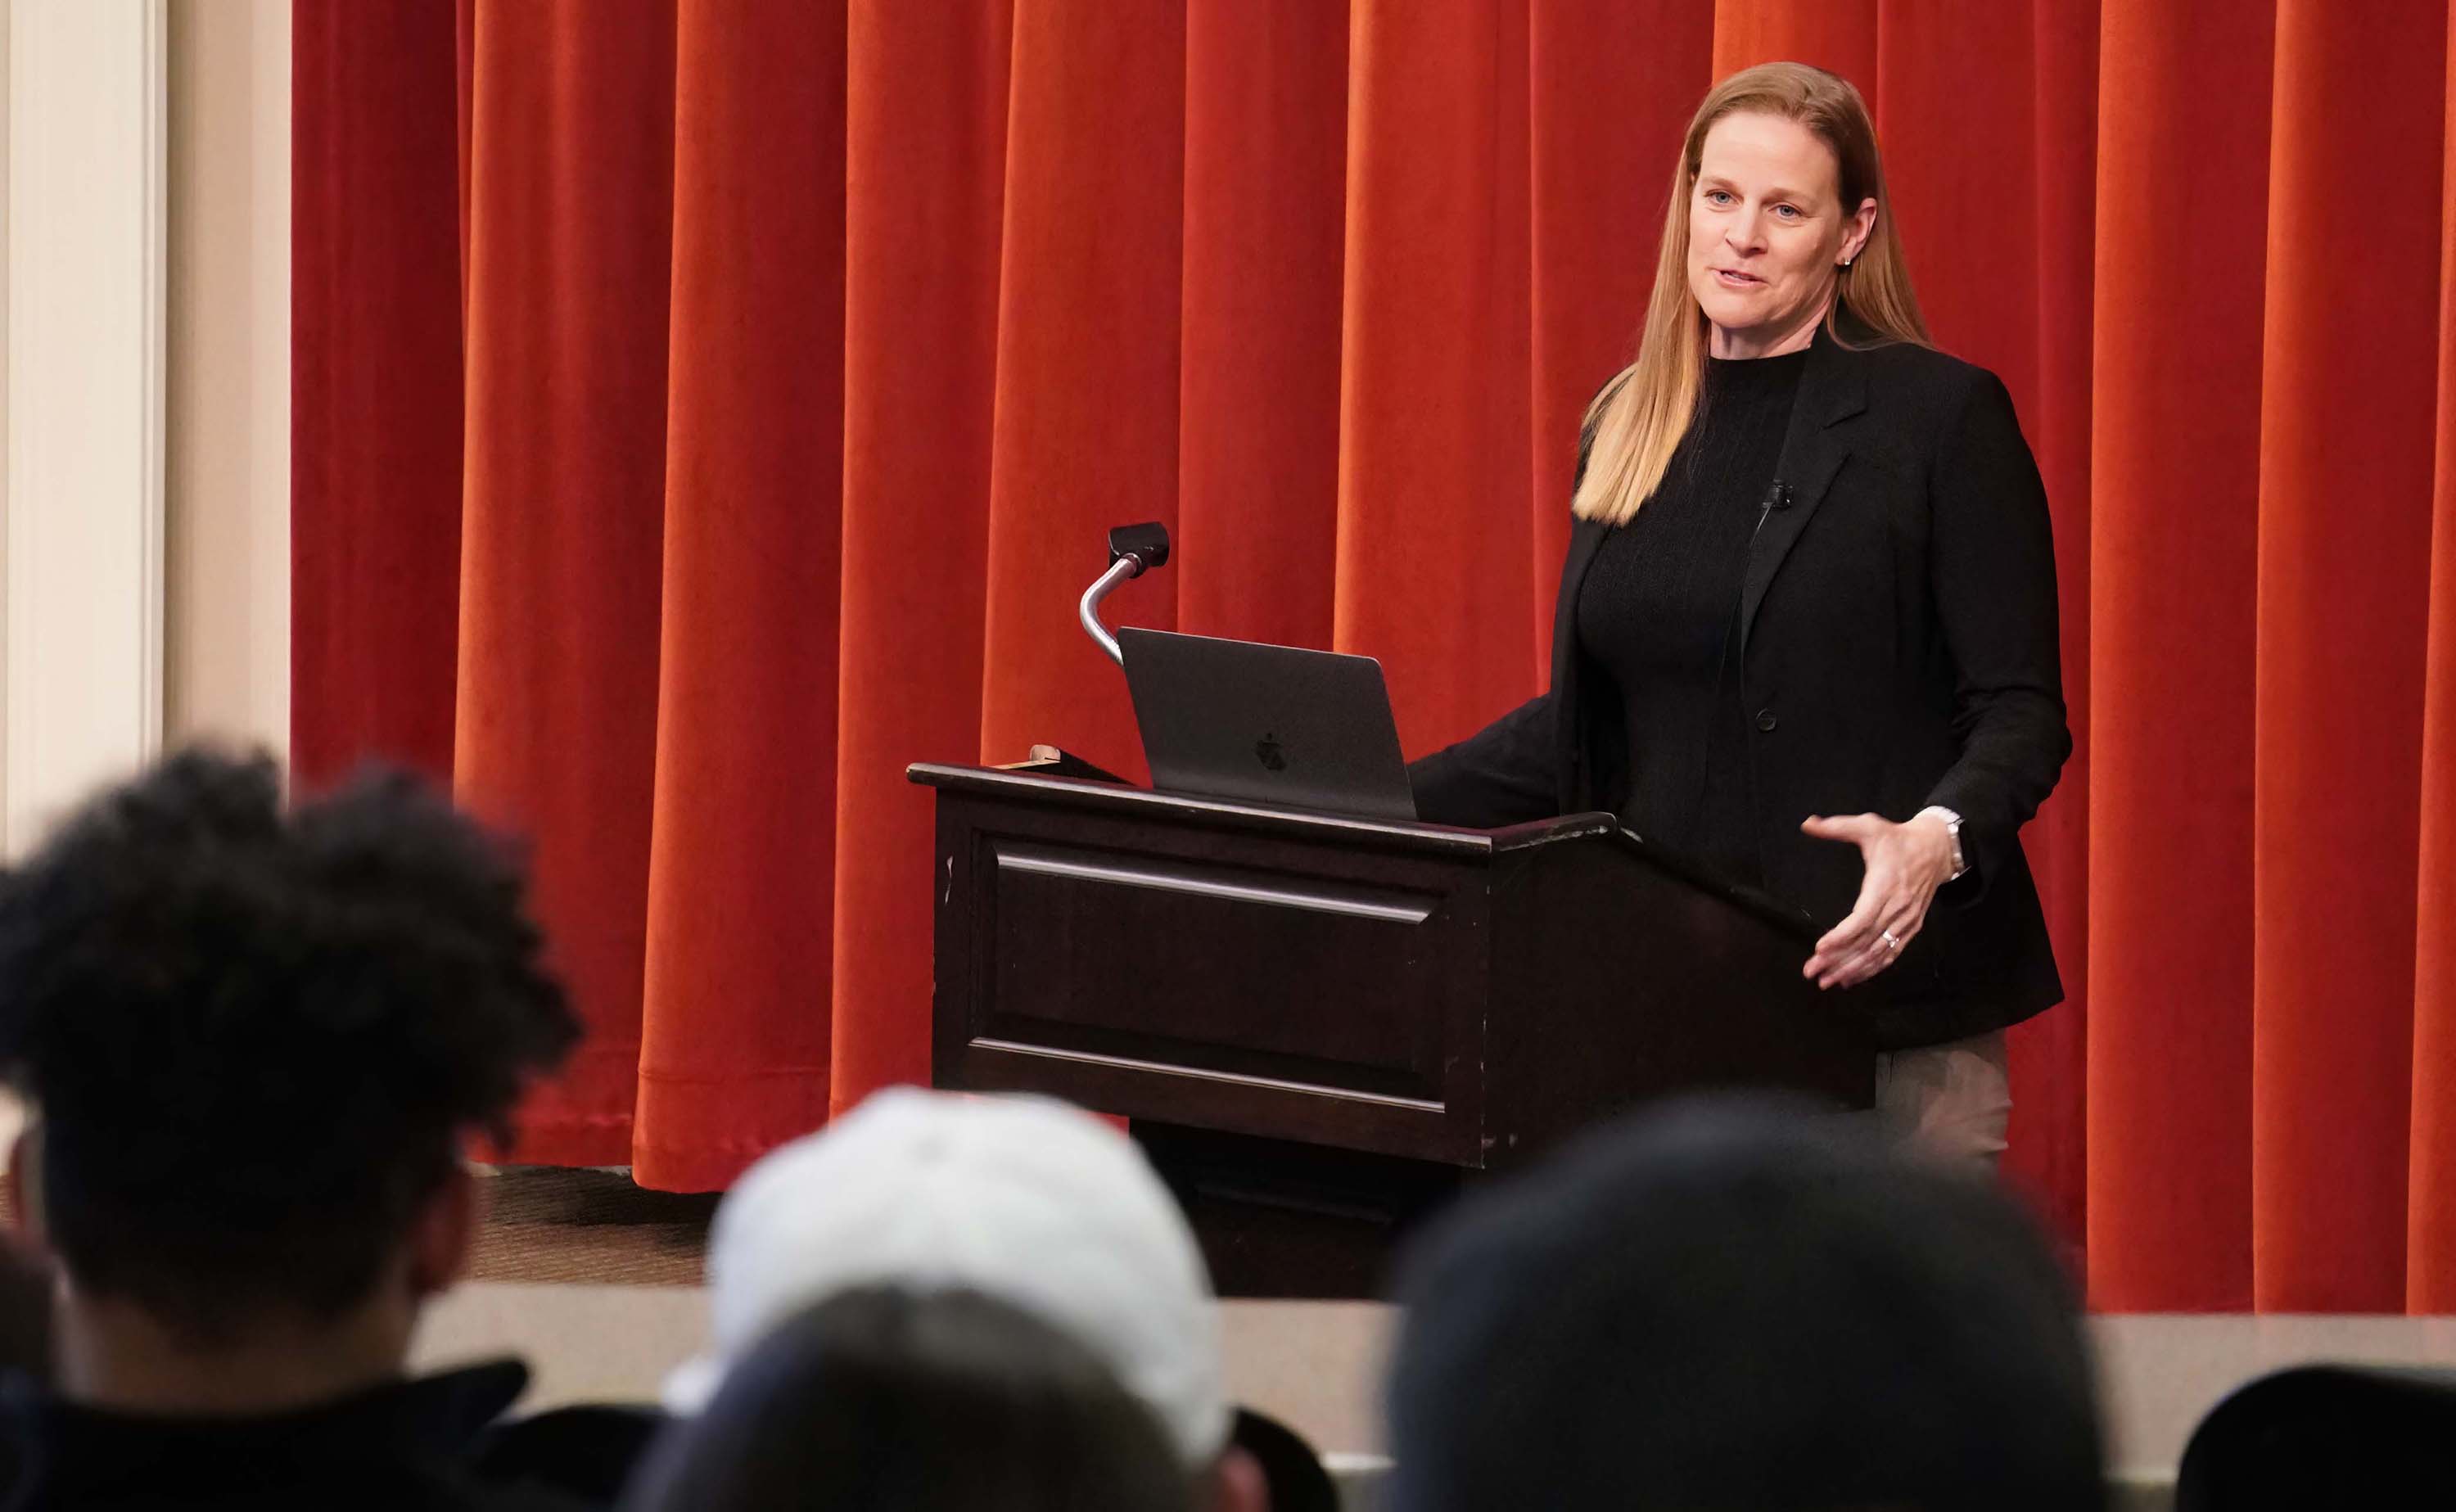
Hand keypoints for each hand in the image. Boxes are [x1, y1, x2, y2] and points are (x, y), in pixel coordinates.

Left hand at [1798, 812, 1957, 989]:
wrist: (1937, 849)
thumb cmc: (1897, 839)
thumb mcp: (1869, 826)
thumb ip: (1837, 827)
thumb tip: (1808, 823)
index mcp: (1885, 885)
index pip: (1863, 918)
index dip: (1842, 936)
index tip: (1819, 947)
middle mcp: (1898, 908)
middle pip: (1866, 941)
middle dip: (1838, 959)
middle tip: (1811, 971)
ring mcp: (1907, 921)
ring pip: (1878, 953)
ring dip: (1852, 970)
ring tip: (1826, 981)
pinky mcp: (1911, 928)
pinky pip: (1891, 954)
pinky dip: (1872, 969)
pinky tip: (1851, 979)